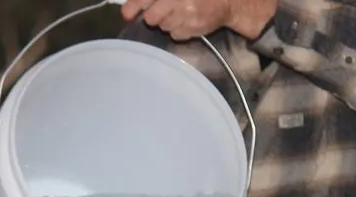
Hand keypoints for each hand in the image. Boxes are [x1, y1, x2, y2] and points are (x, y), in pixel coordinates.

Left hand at [119, 0, 276, 41]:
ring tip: (180, 13)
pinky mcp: (192, 27)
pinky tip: (188, 21)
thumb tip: (130, 9)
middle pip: (151, 17)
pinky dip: (179, 30)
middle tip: (165, 10)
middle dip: (155, 16)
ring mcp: (184, 13)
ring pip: (163, 26)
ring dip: (168, 22)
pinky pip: (175, 34)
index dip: (133, 6)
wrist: (228, 1)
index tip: (127, 13)